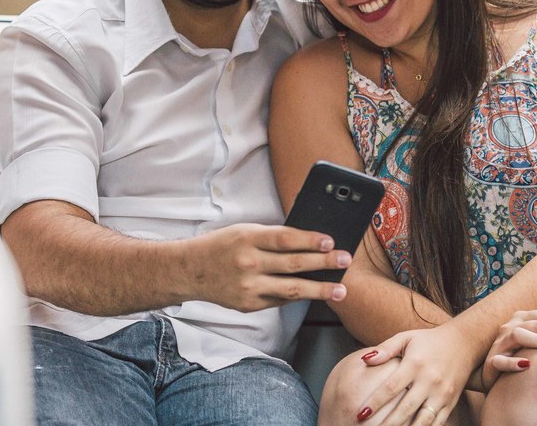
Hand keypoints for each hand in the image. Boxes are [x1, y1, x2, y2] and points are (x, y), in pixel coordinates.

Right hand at [185, 223, 351, 311]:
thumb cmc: (222, 246)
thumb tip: (309, 242)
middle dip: (323, 263)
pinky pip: (280, 301)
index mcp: (247, 239)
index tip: (331, 241)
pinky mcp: (249, 305)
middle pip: (293, 264)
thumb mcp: (244, 231)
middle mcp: (248, 263)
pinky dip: (299, 297)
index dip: (310, 240)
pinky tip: (315, 294)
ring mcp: (248, 288)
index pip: (285, 239)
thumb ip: (272, 237)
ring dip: (320, 290)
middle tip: (345, 260)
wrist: (190, 271)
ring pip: (291, 290)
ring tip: (340, 290)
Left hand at [357, 324, 478, 425]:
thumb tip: (365, 359)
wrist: (465, 342)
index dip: (375, 402)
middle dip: (387, 424)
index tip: (360, 414)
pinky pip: (437, 423)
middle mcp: (429, 380)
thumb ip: (386, 349)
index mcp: (415, 364)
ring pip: (423, 420)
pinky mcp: (450, 403)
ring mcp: (442, 394)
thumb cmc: (429, 341)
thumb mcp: (406, 338)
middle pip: (405, 408)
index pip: (391, 387)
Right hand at [478, 309, 536, 391]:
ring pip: (519, 335)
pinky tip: (527, 365)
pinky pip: (501, 361)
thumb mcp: (536, 344)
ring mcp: (500, 343)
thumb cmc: (520, 357)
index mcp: (523, 319)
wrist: (491, 374)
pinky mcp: (492, 361)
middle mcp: (511, 327)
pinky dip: (513, 362)